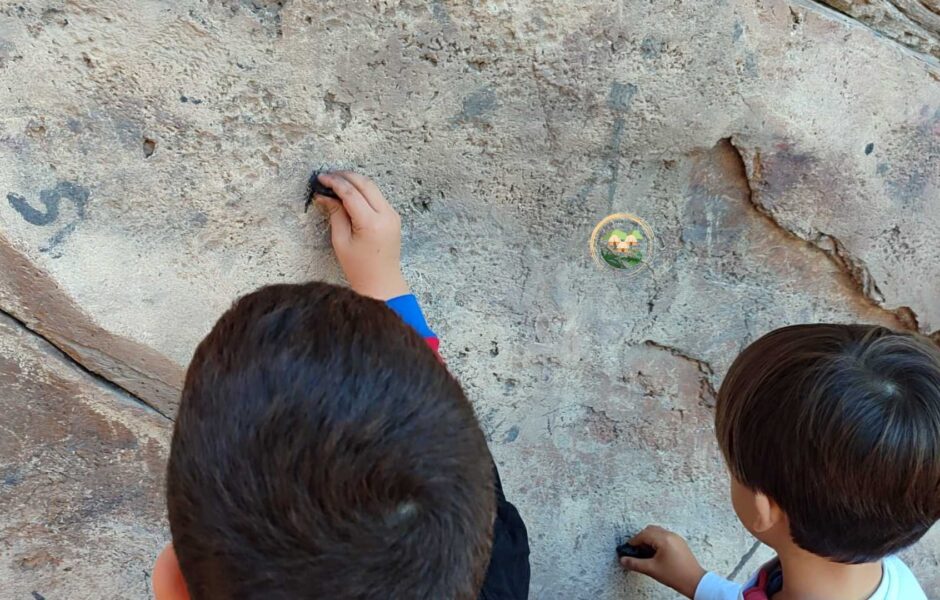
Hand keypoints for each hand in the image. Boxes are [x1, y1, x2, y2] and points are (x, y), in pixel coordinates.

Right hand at [315, 171, 409, 299]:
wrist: (382, 281)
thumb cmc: (358, 267)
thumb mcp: (341, 241)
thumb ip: (335, 214)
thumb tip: (325, 195)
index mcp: (371, 223)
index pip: (351, 193)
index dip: (335, 183)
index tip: (321, 178)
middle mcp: (386, 216)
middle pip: (365, 184)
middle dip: (345, 176)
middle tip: (327, 175)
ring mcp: (393, 215)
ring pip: (373, 188)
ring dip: (355, 181)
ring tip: (336, 181)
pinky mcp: (393, 217)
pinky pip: (378, 197)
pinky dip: (363, 190)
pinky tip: (349, 192)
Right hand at [619, 526, 706, 598]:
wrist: (694, 582)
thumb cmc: (676, 575)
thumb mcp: (652, 569)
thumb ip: (635, 564)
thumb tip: (624, 560)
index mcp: (664, 539)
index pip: (643, 535)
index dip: (633, 542)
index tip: (628, 549)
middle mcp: (670, 535)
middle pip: (650, 530)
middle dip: (641, 538)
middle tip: (636, 550)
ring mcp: (676, 538)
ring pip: (658, 532)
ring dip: (649, 539)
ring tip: (645, 553)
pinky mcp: (680, 543)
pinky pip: (665, 537)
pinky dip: (657, 541)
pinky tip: (656, 553)